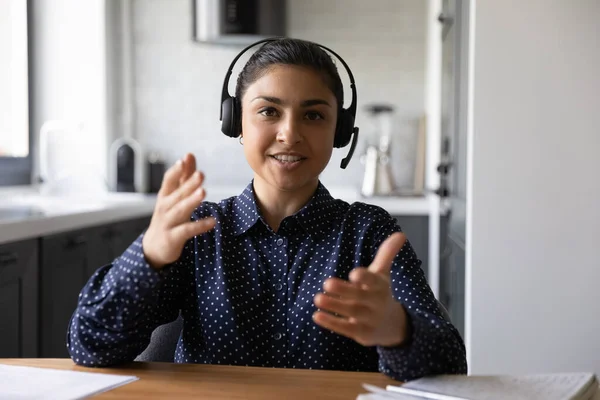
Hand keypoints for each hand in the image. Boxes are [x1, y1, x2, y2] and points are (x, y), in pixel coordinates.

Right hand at [142, 153, 215, 268]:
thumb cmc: (167, 217)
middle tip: (200, 174)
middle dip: (188, 184)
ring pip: (180, 210)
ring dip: (191, 201)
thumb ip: (183, 177)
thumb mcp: (173, 197)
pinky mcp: (173, 238)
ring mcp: (168, 223)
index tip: (185, 158)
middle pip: (177, 194)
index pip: (169, 180)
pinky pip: (187, 230)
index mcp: (165, 196)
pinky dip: (200, 226)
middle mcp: (165, 208)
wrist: (153, 248)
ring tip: (203, 192)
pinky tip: (213, 221)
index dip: (176, 170)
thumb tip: (189, 155)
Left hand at [312, 232, 408, 346]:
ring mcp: (369, 319)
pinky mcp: (361, 333)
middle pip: (361, 297)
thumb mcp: (383, 274)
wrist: (393, 325)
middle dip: (344, 291)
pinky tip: (316, 315)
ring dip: (334, 306)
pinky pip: (346, 329)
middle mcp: (376, 303)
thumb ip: (387, 254)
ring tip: (317, 298)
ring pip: (352, 313)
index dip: (365, 277)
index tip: (353, 273)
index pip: (374, 281)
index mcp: (380, 286)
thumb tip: (400, 234)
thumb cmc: (380, 293)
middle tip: (326, 283)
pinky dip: (331, 323)